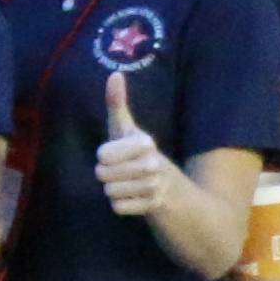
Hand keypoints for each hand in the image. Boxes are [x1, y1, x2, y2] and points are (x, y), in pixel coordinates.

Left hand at [91, 73, 180, 219]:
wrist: (176, 193)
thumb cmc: (141, 157)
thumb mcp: (128, 131)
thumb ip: (117, 104)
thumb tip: (115, 73)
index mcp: (144, 142)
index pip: (102, 154)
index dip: (104, 157)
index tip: (115, 154)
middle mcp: (153, 161)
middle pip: (102, 174)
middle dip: (106, 176)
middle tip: (121, 173)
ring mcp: (156, 185)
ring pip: (110, 191)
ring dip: (114, 191)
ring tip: (129, 185)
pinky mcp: (155, 206)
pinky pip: (118, 207)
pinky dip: (122, 206)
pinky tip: (135, 199)